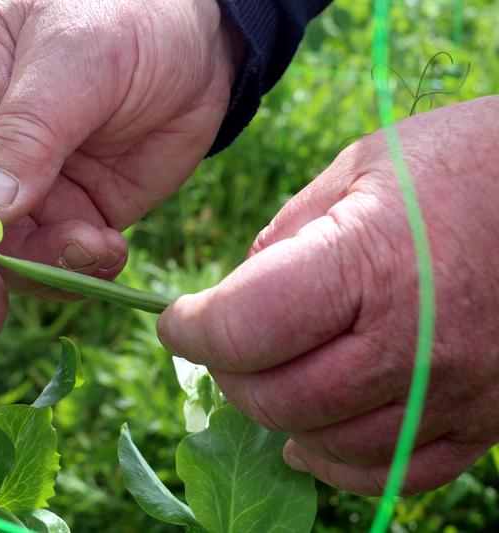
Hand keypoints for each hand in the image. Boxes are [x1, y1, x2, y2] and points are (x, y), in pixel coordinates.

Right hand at [0, 0, 244, 336]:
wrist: (201, 48)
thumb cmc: (124, 18)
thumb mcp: (75, 57)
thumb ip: (27, 131)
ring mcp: (23, 192)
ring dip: (36, 272)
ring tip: (93, 245)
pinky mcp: (69, 219)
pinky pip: (56, 265)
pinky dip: (78, 272)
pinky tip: (111, 248)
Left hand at [158, 96, 498, 495]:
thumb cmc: (463, 162)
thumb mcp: (360, 168)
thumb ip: (288, 233)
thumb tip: (238, 291)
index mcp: (370, 262)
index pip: (246, 327)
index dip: (192, 329)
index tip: (176, 320)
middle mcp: (415, 342)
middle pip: (280, 397)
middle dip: (227, 374)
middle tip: (218, 345)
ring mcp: (456, 390)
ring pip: (329, 443)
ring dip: (276, 417)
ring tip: (259, 381)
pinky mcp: (486, 419)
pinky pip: (396, 473)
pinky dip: (339, 464)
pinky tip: (310, 440)